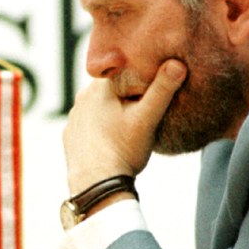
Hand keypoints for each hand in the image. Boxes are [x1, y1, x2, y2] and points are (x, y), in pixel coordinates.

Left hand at [63, 59, 186, 192]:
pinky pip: (89, 125)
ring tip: (129, 129)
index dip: (140, 78)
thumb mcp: (148, 119)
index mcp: (99, 87)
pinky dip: (101, 130)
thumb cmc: (123, 150)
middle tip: (145, 112)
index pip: (123, 70)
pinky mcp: (70, 136)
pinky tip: (112, 141)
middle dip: (127, 96)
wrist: (95, 185)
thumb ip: (163, 90)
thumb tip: (177, 64)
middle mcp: (82, 97)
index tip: (152, 90)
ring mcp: (74, 117)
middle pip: (111, 89)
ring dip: (113, 113)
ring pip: (99, 108)